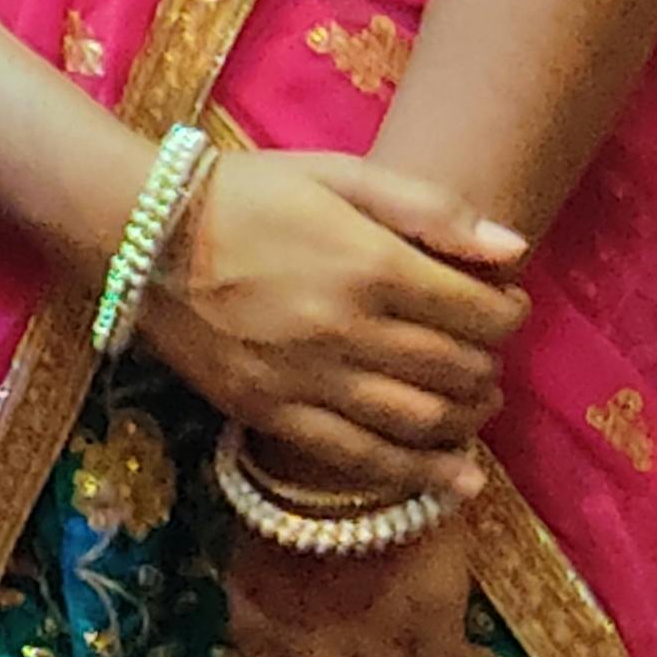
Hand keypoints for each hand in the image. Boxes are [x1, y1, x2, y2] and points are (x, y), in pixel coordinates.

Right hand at [136, 143, 524, 464]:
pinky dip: (417, 475)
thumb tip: (515, 249)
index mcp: (374, 266)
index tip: (505, 307)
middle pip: (458, 370)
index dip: (509, 315)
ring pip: (421, 421)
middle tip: (485, 357)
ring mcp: (309, 380)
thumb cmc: (247, 193)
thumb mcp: (339, 175)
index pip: (480, 313)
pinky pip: (358, 458)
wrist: (141, 233)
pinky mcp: (270, 413)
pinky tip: (454, 482)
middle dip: (489, 367)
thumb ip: (429, 209)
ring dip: (466, 421)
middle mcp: (350, 331)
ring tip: (473, 408)